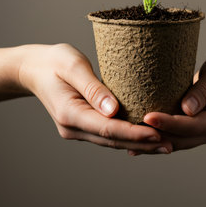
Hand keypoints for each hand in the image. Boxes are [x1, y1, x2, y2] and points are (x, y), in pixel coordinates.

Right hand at [18, 43, 171, 152]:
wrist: (35, 68)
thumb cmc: (55, 61)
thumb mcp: (73, 66)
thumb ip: (93, 88)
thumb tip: (114, 110)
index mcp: (69, 113)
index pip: (107, 128)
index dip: (133, 133)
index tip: (157, 133)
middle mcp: (72, 127)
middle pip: (112, 140)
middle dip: (141, 143)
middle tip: (170, 144)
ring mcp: (76, 128)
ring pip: (110, 141)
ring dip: (136, 143)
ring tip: (164, 143)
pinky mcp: (82, 124)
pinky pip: (106, 134)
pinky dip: (126, 136)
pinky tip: (143, 135)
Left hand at [130, 50, 205, 154]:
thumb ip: (204, 89)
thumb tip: (186, 109)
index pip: (192, 125)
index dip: (169, 123)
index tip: (147, 117)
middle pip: (183, 138)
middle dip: (156, 136)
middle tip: (129, 130)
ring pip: (179, 142)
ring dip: (155, 141)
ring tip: (127, 139)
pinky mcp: (200, 130)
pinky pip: (179, 136)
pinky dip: (160, 136)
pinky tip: (138, 139)